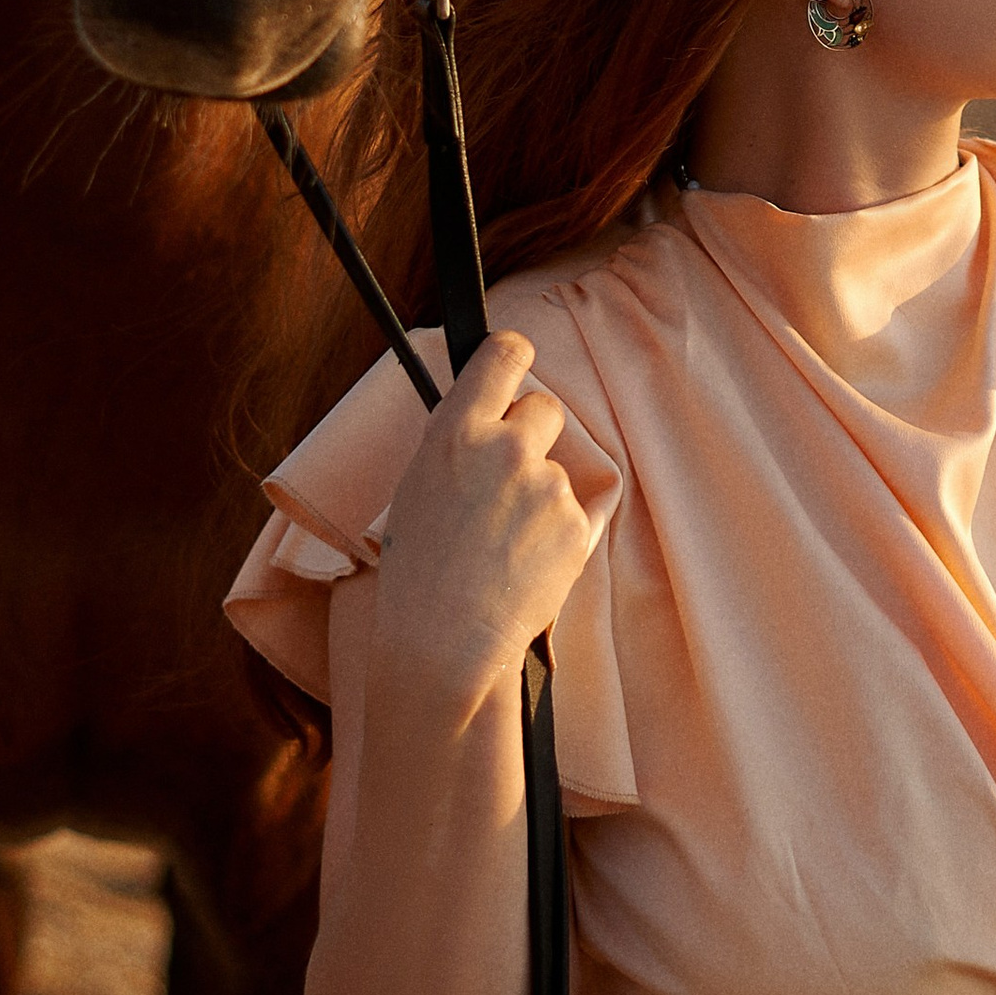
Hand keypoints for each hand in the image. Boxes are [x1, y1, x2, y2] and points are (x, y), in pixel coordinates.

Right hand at [368, 332, 599, 717]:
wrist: (444, 640)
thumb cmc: (418, 570)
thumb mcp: (419, 486)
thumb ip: (459, 442)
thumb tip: (490, 415)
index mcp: (456, 432)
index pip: (501, 356)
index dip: (513, 354)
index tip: (517, 358)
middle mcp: (507, 448)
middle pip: (544, 407)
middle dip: (533, 434)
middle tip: (508, 477)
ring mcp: (547, 487)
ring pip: (556, 471)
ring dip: (539, 496)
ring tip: (503, 544)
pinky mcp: (576, 526)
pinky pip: (575, 514)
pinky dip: (557, 534)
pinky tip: (525, 563)